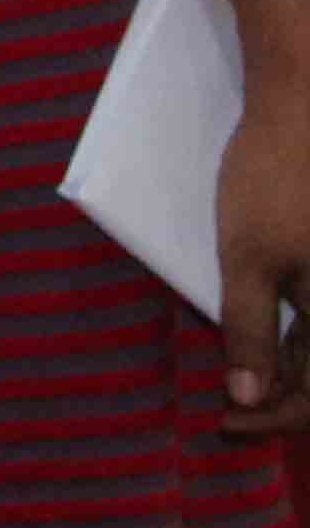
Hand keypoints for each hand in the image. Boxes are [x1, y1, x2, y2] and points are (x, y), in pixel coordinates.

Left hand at [218, 0, 309, 435]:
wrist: (308, 104)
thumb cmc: (277, 177)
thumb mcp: (250, 256)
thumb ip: (252, 331)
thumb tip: (249, 400)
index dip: (275, 420)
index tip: (226, 423)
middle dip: (284, 399)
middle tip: (233, 410)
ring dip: (292, 370)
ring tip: (246, 376)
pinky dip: (301, 337)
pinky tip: (270, 335)